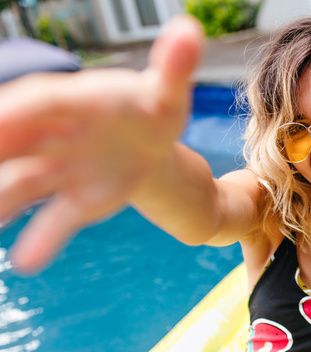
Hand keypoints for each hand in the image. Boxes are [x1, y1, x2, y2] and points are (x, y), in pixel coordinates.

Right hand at [0, 16, 203, 272]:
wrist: (153, 143)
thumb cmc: (152, 107)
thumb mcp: (167, 91)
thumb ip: (174, 66)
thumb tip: (190, 30)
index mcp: (74, 100)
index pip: (37, 102)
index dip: (16, 114)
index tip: (0, 120)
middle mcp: (56, 133)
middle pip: (14, 143)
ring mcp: (62, 169)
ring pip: (23, 184)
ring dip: (3, 200)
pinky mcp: (77, 199)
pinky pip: (57, 219)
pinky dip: (44, 238)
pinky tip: (29, 261)